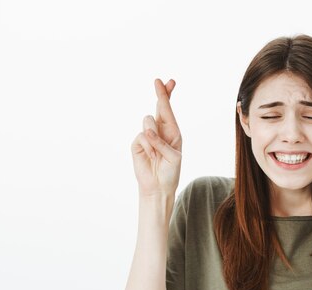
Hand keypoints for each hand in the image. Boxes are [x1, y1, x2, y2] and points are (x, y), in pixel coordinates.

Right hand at [130, 78, 182, 196]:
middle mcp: (160, 131)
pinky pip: (141, 137)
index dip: (167, 95)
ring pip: (148, 121)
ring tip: (158, 153)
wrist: (158, 187)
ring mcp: (147, 136)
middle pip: (158, 107)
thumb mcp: (174, 157)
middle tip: (159, 80)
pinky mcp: (137, 144)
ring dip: (154, 136)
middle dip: (160, 94)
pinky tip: (151, 158)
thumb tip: (147, 131)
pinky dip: (148, 147)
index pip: (169, 110)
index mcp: (172, 132)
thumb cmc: (170, 172)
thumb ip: (162, 142)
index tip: (169, 81)